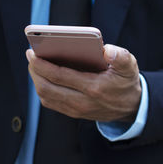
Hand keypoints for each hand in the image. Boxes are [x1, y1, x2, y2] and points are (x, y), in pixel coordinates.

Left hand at [26, 44, 141, 121]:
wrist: (132, 107)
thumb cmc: (126, 82)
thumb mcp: (130, 67)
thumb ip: (121, 56)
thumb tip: (106, 50)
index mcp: (93, 88)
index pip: (59, 76)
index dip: (42, 64)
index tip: (32, 52)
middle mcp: (82, 102)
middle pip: (47, 87)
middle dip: (34, 71)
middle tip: (30, 55)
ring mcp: (76, 110)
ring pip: (46, 97)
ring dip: (36, 80)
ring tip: (34, 64)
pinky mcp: (74, 113)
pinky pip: (51, 102)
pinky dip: (42, 89)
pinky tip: (42, 76)